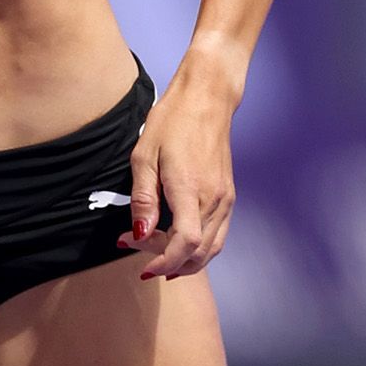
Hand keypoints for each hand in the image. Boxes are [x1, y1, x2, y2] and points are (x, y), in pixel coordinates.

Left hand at [122, 43, 246, 279]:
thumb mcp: (144, 155)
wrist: (208, 98)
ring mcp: (225, 199)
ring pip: (211, 249)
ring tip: (156, 252)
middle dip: (167, 262)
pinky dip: (199, 249)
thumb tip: (139, 233)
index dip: (162, 262)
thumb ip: (143, 199)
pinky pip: (217, 235)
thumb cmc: (172, 121)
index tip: (140, 267)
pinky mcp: (228, 196)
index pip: (184, 244)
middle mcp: (214, 199)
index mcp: (190, 188)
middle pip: (198, 253)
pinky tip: (178, 242)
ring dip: (184, 260)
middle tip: (137, 248)